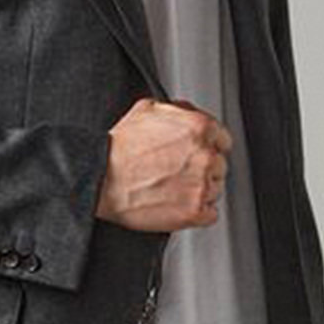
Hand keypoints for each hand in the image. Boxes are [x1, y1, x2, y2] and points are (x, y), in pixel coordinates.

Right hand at [95, 95, 232, 231]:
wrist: (100, 179)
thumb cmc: (119, 147)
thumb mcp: (147, 110)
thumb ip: (178, 110)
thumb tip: (189, 114)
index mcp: (199, 128)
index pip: (223, 140)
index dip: (208, 147)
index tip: (196, 154)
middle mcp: (204, 156)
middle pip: (220, 166)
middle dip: (202, 169)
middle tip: (177, 172)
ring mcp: (201, 185)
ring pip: (216, 189)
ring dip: (199, 190)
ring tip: (172, 188)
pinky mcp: (194, 211)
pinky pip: (210, 214)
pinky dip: (197, 212)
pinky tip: (177, 204)